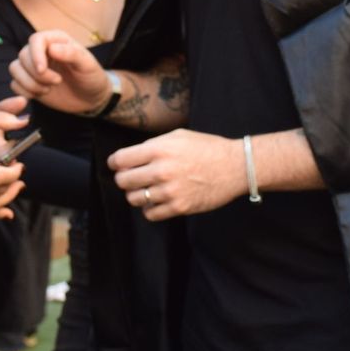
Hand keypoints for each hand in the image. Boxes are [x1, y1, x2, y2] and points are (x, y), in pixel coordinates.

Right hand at [9, 29, 109, 114]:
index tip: (42, 70)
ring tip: (49, 89)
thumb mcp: (87, 64)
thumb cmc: (91, 77)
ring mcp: (33, 67)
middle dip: (37, 74)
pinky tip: (41, 94)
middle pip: (23, 55)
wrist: (91, 98)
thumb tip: (51, 48)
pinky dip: (25, 91)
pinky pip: (14, 84)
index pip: (36, 40)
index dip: (35, 54)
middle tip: (57, 82)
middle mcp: (42, 51)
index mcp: (55, 40)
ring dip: (30, 83)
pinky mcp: (29, 82)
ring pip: (15, 69)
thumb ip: (71, 54)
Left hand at [108, 129, 246, 221]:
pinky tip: (157, 200)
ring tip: (147, 189)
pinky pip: (150, 214)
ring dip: (137, 194)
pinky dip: (149, 208)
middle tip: (132, 177)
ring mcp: (169, 192)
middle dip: (124, 179)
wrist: (234, 167)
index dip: (115, 163)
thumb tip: (131, 157)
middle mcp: (161, 171)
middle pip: (123, 181)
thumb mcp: (178, 136)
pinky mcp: (179, 208)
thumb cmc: (207, 148)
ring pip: (134, 199)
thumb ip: (153, 145)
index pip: (121, 160)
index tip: (117, 165)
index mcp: (159, 149)